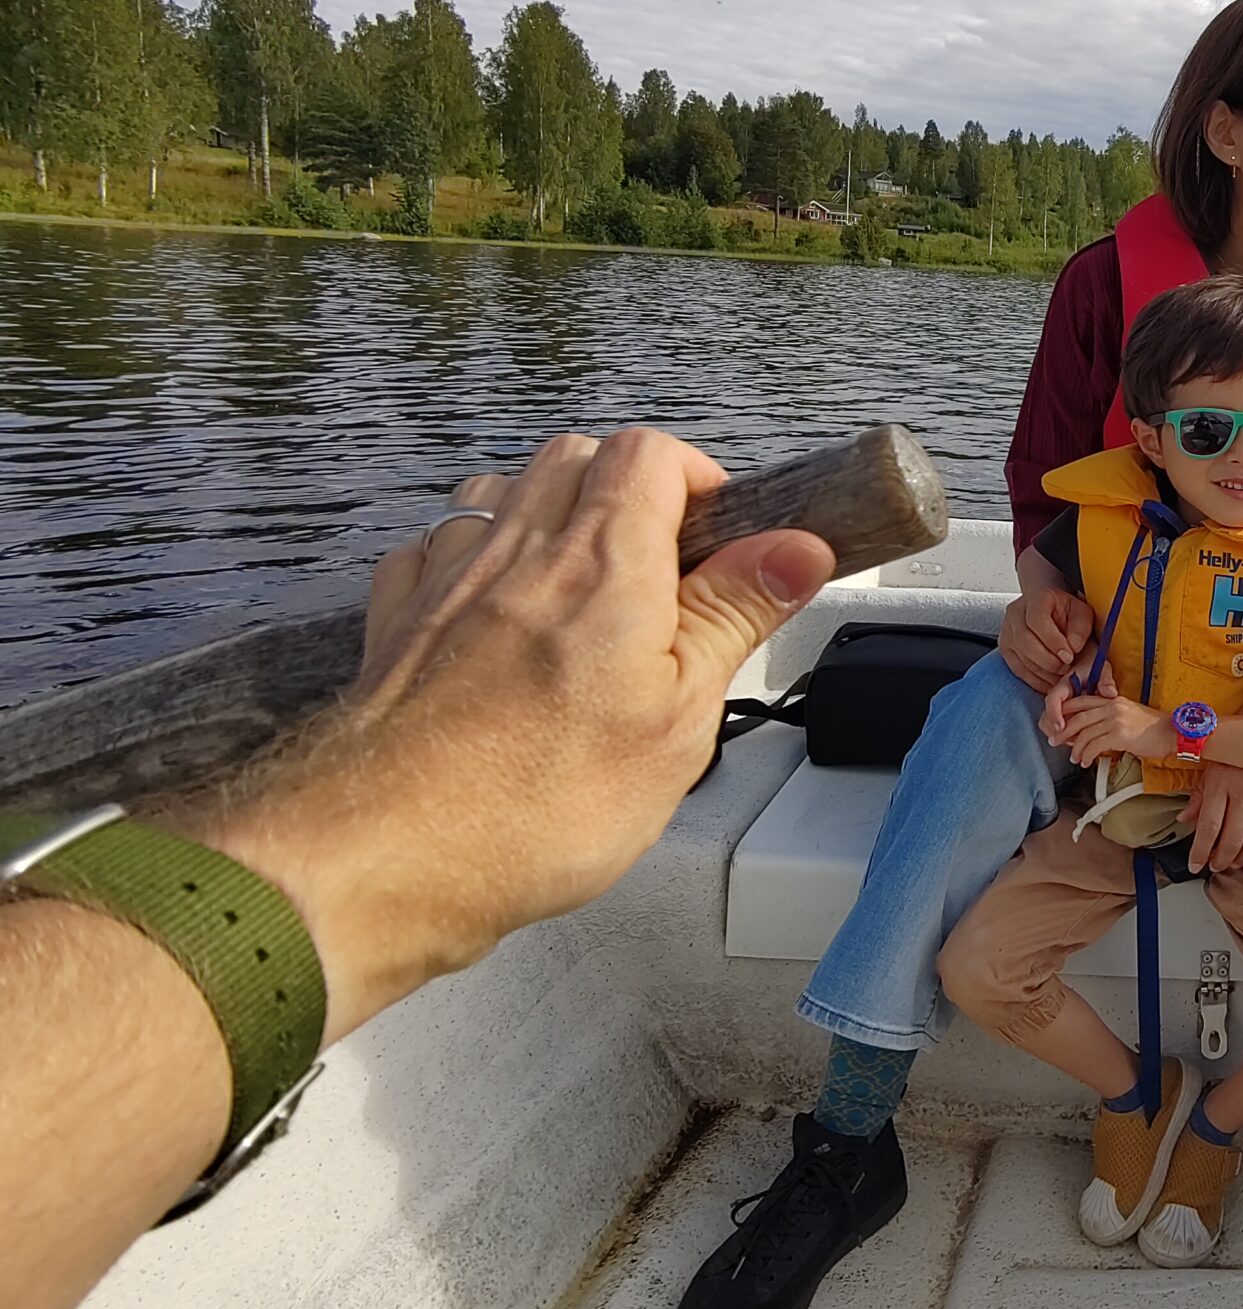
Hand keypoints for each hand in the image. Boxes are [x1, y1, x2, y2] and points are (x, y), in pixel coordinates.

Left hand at [206, 428, 833, 1042]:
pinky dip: (472, 556)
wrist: (381, 855)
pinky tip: (492, 609)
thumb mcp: (680, 717)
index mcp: (605, 562)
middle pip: (576, 456)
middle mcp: (519, 550)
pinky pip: (435, 547)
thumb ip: (734, 616)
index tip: (728, 542)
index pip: (653, 454)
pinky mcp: (396, 625)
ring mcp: (447, 581)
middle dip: (629, 487)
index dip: (700, 480)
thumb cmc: (532, 803)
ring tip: (582, 586)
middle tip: (666, 566)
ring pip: (502, 491)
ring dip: (550, 513)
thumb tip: (795, 548)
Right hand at [1001, 584, 1095, 690]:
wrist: (1049, 608)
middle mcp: (1016, 613)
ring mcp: (1007, 631)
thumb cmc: (1066, 610)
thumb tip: (1073, 648)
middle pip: (1025, 641)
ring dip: (1043, 672)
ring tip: (1061, 675)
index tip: (1069, 656)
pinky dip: (1035, 679)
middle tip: (1066, 668)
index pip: (1037, 620)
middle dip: (1048, 661)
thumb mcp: (1081, 612)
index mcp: (1036, 599)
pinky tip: (1050, 681)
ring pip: (1020, 657)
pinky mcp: (1006, 648)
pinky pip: (1017, 669)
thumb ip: (1080, 628)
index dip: (1053, 641)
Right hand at [1040, 655, 1116, 746]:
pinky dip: (1065, 735)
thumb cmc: (1095, 667)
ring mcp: (1059, 707)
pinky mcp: (1062, 714)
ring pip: (1049, 726)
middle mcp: (1058, 698)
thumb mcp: (1103, 669)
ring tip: (1077, 740)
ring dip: (1060, 735)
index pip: (1053, 699)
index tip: (1061, 727)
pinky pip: (1057, 728)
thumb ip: (1106, 680)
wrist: (1089, 663)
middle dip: (1055, 731)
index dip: (1054, 714)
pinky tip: (1078, 737)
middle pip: (1046, 718)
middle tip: (1072, 740)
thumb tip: (1110, 693)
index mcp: (1065, 685)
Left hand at [1059, 691, 1171, 769]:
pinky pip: (1095, 746)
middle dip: (1063, 731)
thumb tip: (1091, 732)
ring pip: (1084, 733)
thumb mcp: (1128, 716)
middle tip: (1053, 741)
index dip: (1065, 711)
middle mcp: (1112, 706)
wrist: (1172, 733)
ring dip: (1075, 748)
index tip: (1056, 723)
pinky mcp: (1120, 734)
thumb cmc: (1152, 729)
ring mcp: (1116, 719)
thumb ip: (1110, 718)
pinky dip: (1086, 755)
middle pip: (1078, 717)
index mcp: (1113, 700)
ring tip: (1074, 758)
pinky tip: (1086, 762)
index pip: (1082, 701)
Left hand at [1184, 760, 1242, 873]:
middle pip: (1231, 840)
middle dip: (1221, 860)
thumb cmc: (1237, 743)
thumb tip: (1184, 819)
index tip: (1194, 865)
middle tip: (1215, 866)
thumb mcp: (1212, 763)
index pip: (1209, 827)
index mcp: (1220, 783)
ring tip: (1234, 862)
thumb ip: (1199, 794)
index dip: (1200, 852)